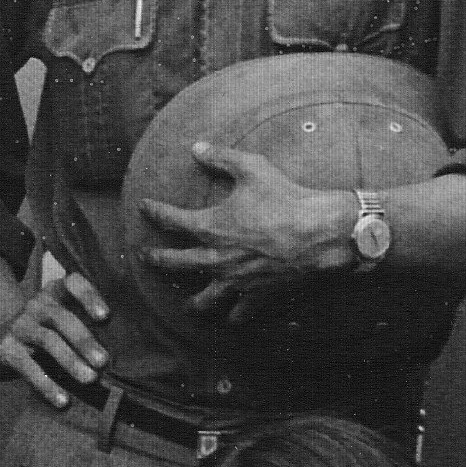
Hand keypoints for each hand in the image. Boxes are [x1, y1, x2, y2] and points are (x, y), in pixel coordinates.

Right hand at [0, 267, 111, 406]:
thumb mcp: (62, 316)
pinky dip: (47, 385)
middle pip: (61, 318)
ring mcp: (20, 326)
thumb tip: (128, 349)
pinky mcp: (7, 349)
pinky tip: (63, 400)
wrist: (0, 339)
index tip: (105, 316)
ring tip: (90, 379)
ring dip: (71, 361)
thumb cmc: (47, 330)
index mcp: (55, 293)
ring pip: (48, 341)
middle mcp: (36, 305)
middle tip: (103, 361)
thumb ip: (86, 322)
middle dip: (84, 340)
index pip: (72, 283)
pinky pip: (28, 367)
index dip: (88, 296)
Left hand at [136, 143, 352, 318]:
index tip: (145, 207)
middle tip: (144, 257)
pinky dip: (234, 318)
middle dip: (156, 259)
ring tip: (186, 305)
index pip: (171, 220)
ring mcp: (235, 281)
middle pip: (176, 263)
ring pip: (204, 300)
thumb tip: (196, 147)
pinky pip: (239, 314)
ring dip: (192, 303)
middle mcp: (216, 259)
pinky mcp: (257, 295)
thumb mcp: (252, 168)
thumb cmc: (287, 199)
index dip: (155, 212)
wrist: (320, 232)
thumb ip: (221, 157)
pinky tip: (230, 319)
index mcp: (210, 227)